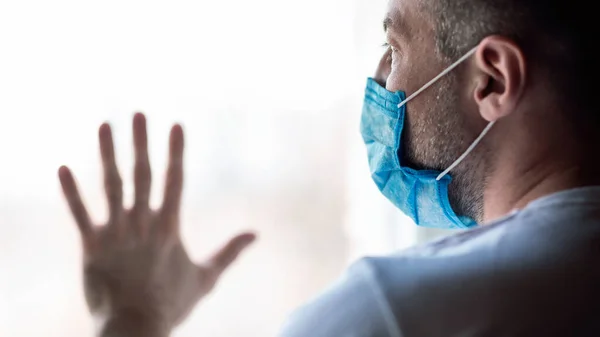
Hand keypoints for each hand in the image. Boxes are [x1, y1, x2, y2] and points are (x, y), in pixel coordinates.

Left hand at [59, 113, 255, 336]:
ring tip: (105, 125)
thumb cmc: (172, 305)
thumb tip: (256, 234)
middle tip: (138, 113)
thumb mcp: (207, 278)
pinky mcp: (91, 247)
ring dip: (107, 154)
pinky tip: (63, 168)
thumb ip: (230, 252)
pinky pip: (80, 215)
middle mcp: (143, 224)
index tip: (176, 125)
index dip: (176, 151)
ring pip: (111, 187)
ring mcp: (116, 234)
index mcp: (169, 227)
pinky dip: (71, 192)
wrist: (136, 329)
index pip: (175, 180)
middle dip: (141, 142)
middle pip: (142, 175)